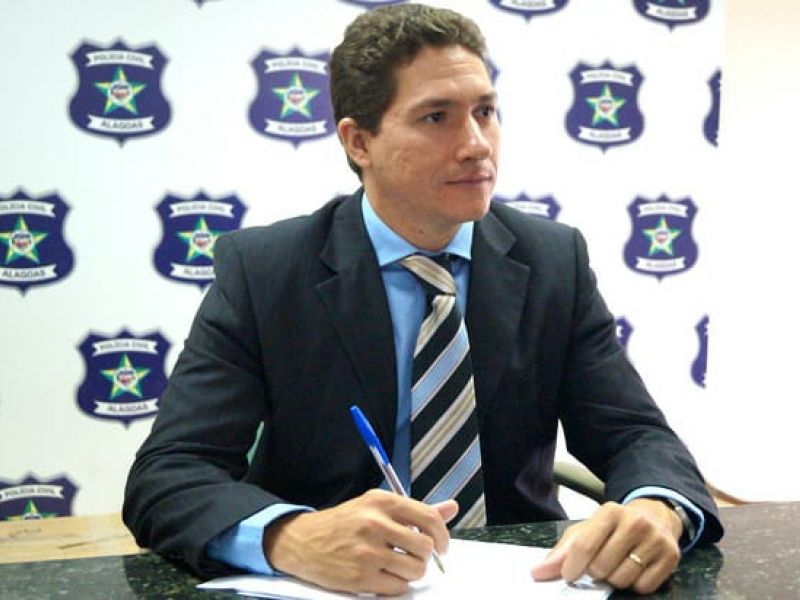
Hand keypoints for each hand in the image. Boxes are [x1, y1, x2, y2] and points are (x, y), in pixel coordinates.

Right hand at [263, 489, 457, 595]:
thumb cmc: (345, 523)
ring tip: (397, 566)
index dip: (442, 535)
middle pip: (425, 547)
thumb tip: (451, 508)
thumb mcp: (376, 506)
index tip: (441, 545)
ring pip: (415, 569)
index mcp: (382, 502)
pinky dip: (395, 585)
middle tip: (412, 556)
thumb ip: (415, 510)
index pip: (429, 518)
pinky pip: (398, 587)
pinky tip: (383, 575)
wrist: (304, 541)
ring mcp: (367, 551)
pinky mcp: (361, 576)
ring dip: (411, 572)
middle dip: (424, 556)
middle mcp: (375, 523)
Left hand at [531, 499, 681, 593]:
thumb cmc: (614, 526)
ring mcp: (655, 539)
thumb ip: (562, 551)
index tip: (569, 575)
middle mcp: (634, 522)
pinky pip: (644, 587)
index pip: (584, 546)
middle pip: (602, 567)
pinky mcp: (671, 557)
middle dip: (597, 571)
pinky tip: (636, 568)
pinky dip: (636, 584)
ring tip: (619, 563)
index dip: (572, 567)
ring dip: (615, 579)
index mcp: (609, 512)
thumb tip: (538, 573)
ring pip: (622, 580)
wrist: (655, 516)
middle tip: (602, 562)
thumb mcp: (587, 530)